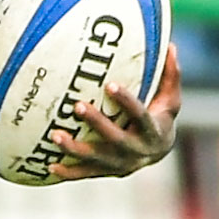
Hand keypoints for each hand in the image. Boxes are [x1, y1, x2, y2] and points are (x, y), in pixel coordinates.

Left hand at [50, 43, 182, 179]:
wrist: (158, 152)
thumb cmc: (161, 117)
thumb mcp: (170, 100)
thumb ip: (170, 76)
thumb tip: (170, 45)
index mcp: (153, 131)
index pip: (140, 115)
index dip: (127, 102)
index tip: (110, 85)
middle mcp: (137, 151)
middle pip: (115, 138)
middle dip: (96, 123)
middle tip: (76, 105)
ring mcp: (121, 165)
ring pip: (96, 159)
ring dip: (74, 149)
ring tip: (54, 135)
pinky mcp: (106, 172)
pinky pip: (84, 173)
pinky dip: (68, 171)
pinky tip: (48, 164)